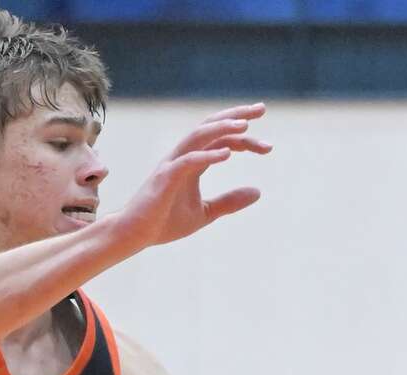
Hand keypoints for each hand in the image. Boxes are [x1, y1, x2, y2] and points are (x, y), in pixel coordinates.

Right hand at [113, 104, 271, 251]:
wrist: (137, 234)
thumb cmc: (166, 221)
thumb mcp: (206, 212)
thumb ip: (230, 201)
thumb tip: (259, 191)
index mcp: (194, 161)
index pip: (222, 140)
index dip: (245, 137)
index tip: (268, 145)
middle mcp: (184, 155)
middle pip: (211, 126)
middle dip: (236, 115)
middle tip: (262, 109)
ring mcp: (173, 163)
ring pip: (198, 135)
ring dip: (222, 128)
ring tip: (245, 125)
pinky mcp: (165, 177)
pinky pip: (188, 161)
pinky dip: (207, 155)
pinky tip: (227, 155)